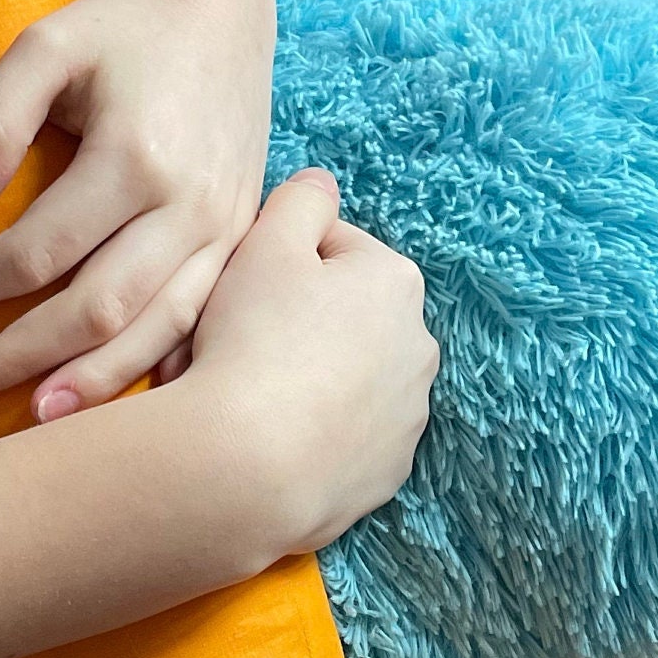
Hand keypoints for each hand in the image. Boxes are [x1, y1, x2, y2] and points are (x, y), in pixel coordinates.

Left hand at [0, 0, 276, 417]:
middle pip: (94, 311)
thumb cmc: (119, 26)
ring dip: (90, 383)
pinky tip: (116, 398)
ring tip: (31, 419)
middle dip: (17, 357)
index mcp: (136, 158)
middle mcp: (189, 204)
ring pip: (154, 331)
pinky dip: (156, 365)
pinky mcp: (241, 238)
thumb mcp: (45, 46)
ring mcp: (225, 228)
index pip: (34, 252)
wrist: (218, 4)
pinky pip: (199, 322)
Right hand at [185, 170, 441, 558]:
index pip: (328, 248)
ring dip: (310, 378)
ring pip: (348, 379)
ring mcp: (408, 416)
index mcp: (395, 281)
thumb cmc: (254, 342)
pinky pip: (347, 437)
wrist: (247, 467)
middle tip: (238, 343)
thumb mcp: (267, 242)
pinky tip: (273, 437)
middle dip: (298, 323)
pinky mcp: (388, 472)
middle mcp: (419, 346)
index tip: (238, 292)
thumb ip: (300, 199)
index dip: (274, 262)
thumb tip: (320, 185)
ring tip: (252, 395)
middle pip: (342, 317)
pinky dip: (317, 433)